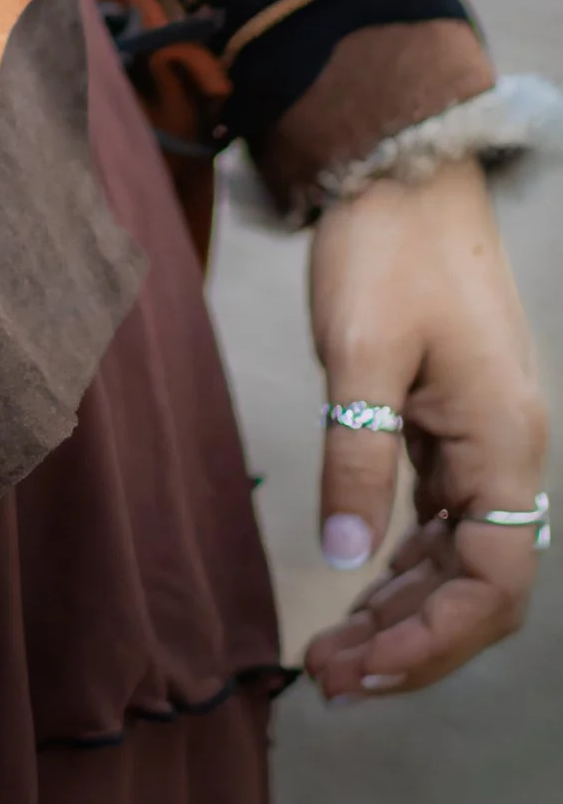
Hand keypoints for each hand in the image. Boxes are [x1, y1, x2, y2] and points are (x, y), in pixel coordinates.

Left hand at [301, 156, 546, 703]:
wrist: (400, 163)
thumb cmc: (386, 245)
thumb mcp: (359, 351)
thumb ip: (354, 455)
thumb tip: (345, 557)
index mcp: (503, 441)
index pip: (491, 584)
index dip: (431, 639)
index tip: (357, 664)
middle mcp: (507, 450)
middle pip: (479, 585)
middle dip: (412, 640)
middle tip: (330, 676)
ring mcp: (484, 436)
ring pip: (460, 556)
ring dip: (404, 607)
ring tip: (334, 650)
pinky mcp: (455, 419)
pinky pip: (443, 516)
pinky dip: (406, 559)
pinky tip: (363, 581)